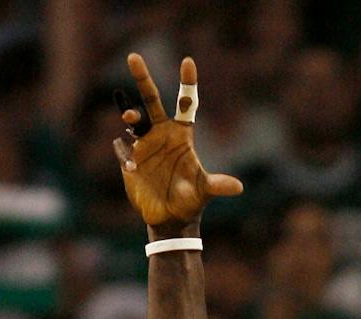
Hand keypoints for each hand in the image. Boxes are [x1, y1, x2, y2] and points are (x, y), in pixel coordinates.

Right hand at [114, 55, 242, 231]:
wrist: (170, 219)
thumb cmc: (190, 202)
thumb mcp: (205, 192)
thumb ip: (217, 186)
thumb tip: (238, 188)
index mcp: (182, 136)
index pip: (186, 104)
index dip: (187, 84)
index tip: (188, 62)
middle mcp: (161, 134)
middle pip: (151, 100)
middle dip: (143, 78)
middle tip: (134, 57)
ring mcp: (144, 145)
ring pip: (133, 118)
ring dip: (131, 115)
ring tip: (131, 119)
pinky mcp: (129, 159)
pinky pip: (122, 148)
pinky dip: (125, 153)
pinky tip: (132, 167)